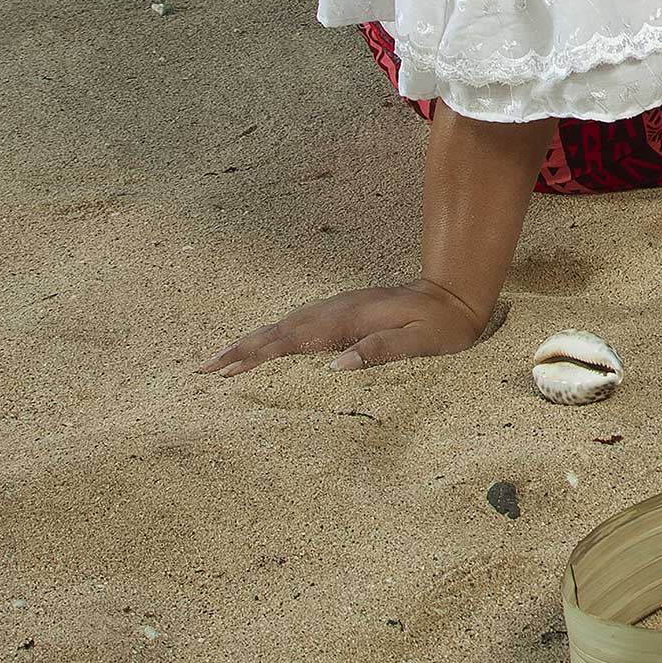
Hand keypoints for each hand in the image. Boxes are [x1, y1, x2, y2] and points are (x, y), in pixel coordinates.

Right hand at [199, 279, 495, 375]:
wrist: (458, 293)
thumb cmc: (444, 324)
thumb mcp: (423, 341)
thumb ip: (382, 351)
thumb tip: (336, 366)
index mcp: (351, 319)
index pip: (294, 339)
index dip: (257, 354)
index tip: (224, 368)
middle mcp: (339, 310)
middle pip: (280, 331)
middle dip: (240, 349)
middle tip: (203, 369)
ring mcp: (340, 308)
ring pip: (286, 326)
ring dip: (253, 343)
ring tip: (221, 361)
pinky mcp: (345, 312)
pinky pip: (301, 326)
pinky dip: (275, 337)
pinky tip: (264, 347)